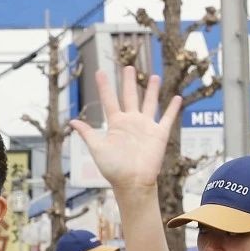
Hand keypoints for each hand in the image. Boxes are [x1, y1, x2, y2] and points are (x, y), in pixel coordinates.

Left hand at [69, 67, 181, 196]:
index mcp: (116, 124)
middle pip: (129, 96)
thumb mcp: (97, 149)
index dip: (104, 86)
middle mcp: (131, 122)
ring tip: (153, 76)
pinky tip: (177, 97)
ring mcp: (146, 127)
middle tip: (127, 67)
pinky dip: (173, 108)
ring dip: (152, 90)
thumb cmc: (113, 169)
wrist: (132, 183)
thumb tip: (72, 121)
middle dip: (128, 82)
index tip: (99, 71)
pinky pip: (167, 118)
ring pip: (149, 103)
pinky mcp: (159, 134)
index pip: (109, 100)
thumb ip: (88, 134)